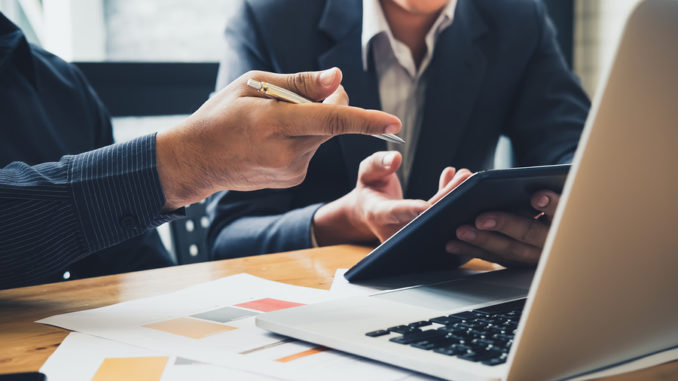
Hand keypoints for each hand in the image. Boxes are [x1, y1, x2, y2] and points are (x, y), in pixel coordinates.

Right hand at [156, 68, 400, 209]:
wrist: (198, 160)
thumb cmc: (222, 116)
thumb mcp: (253, 85)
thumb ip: (300, 84)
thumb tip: (338, 79)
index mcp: (274, 124)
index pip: (331, 121)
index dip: (366, 120)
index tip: (394, 123)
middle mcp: (286, 152)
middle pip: (331, 123)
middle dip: (330, 103)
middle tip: (304, 93)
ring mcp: (291, 171)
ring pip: (322, 137)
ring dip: (312, 123)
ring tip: (275, 122)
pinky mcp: (293, 180)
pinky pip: (312, 151)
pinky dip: (303, 139)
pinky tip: (274, 141)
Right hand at [313, 153, 471, 244]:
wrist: (368, 212)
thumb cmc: (368, 190)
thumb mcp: (366, 173)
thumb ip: (378, 163)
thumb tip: (395, 158)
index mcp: (378, 214)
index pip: (395, 212)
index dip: (412, 210)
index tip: (426, 206)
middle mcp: (395, 227)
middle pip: (424, 216)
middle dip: (446, 197)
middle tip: (465, 179)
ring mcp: (410, 232)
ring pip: (435, 216)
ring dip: (452, 196)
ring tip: (466, 176)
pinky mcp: (422, 229)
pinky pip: (438, 215)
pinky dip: (447, 197)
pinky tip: (453, 178)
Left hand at [445, 190, 560, 266]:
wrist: (557, 236)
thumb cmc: (551, 207)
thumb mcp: (557, 195)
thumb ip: (543, 190)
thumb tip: (517, 184)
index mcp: (566, 221)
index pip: (562, 211)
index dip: (551, 204)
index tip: (537, 196)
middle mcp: (551, 242)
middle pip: (529, 233)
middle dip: (504, 225)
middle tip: (480, 219)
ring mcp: (533, 256)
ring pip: (508, 250)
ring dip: (482, 241)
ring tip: (460, 230)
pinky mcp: (516, 262)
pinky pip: (493, 257)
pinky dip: (472, 250)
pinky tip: (453, 244)